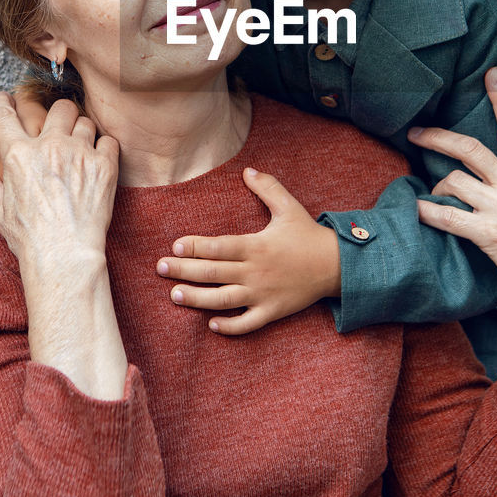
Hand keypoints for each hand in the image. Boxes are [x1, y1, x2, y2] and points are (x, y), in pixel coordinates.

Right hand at [0, 94, 118, 274]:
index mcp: (18, 156)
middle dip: (59, 116)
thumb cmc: (30, 238)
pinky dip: (104, 148)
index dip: (1, 103)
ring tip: (81, 150)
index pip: (3, 116)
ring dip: (83, 133)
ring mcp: (79, 153)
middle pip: (58, 108)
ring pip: (85, 121)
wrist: (65, 254)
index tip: (4, 100)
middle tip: (61, 129)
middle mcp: (49, 147)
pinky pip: (108, 141)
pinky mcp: (104, 165)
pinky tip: (99, 162)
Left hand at [155, 168, 341, 334]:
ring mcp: (263, 294)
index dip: (194, 247)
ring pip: (223, 300)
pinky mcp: (272, 311)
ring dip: (196, 299)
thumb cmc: (308, 235)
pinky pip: (247, 323)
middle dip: (183, 271)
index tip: (174, 246)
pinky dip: (229, 326)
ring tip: (174, 295)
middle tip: (160, 269)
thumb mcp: (289, 207)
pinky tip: (211, 324)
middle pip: (212, 273)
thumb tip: (247, 170)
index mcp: (256, 245)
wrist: (337, 265)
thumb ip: (267, 188)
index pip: (218, 247)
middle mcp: (255, 271)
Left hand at [409, 69, 496, 323]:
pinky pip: (447, 216)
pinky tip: (416, 209)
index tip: (492, 73)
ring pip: (453, 182)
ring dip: (436, 187)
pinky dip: (426, 211)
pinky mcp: (489, 234)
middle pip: (468, 149)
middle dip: (436, 136)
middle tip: (414, 133)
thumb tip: (491, 167)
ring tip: (432, 195)